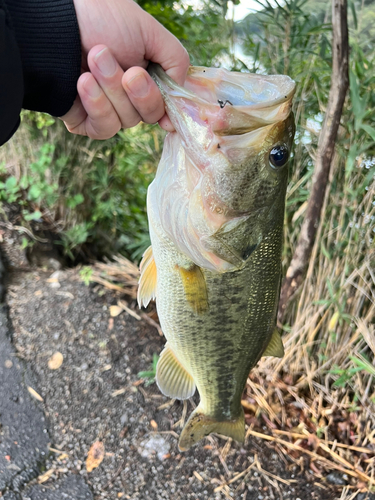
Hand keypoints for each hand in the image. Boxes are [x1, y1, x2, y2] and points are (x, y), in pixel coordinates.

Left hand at [61, 0, 188, 138]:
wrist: (55, 25)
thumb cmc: (101, 19)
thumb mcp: (150, 31)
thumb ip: (176, 60)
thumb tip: (182, 94)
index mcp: (146, 76)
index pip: (165, 104)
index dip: (170, 112)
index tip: (169, 117)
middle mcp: (129, 96)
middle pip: (149, 114)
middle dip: (140, 92)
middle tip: (127, 69)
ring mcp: (108, 109)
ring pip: (127, 120)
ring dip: (112, 88)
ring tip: (95, 57)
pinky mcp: (86, 121)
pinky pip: (104, 128)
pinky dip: (97, 105)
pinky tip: (83, 82)